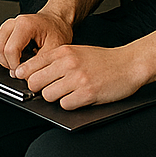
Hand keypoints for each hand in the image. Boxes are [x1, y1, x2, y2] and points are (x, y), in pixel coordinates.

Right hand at [0, 11, 72, 71]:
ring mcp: (5, 27)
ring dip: (1, 61)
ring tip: (16, 63)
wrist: (55, 21)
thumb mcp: (55, 48)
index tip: (23, 72)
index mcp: (25, 25)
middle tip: (21, 68)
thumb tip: (24, 76)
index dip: (15, 65)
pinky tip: (11, 59)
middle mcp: (11, 24)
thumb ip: (39, 62)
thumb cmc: (56, 31)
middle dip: (7, 64)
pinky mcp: (2, 31)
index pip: (10, 49)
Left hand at [14, 43, 146, 109]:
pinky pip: (65, 105)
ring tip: (66, 93)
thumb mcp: (75, 51)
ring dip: (55, 98)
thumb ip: (55, 60)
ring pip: (48, 96)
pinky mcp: (88, 93)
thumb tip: (31, 73)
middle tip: (49, 89)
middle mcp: (67, 64)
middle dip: (39, 89)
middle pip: (34, 82)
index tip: (26, 81)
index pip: (31, 65)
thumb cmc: (102, 59)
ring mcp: (77, 79)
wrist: (129, 63)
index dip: (26, 76)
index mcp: (62, 52)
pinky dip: (70, 104)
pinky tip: (78, 98)